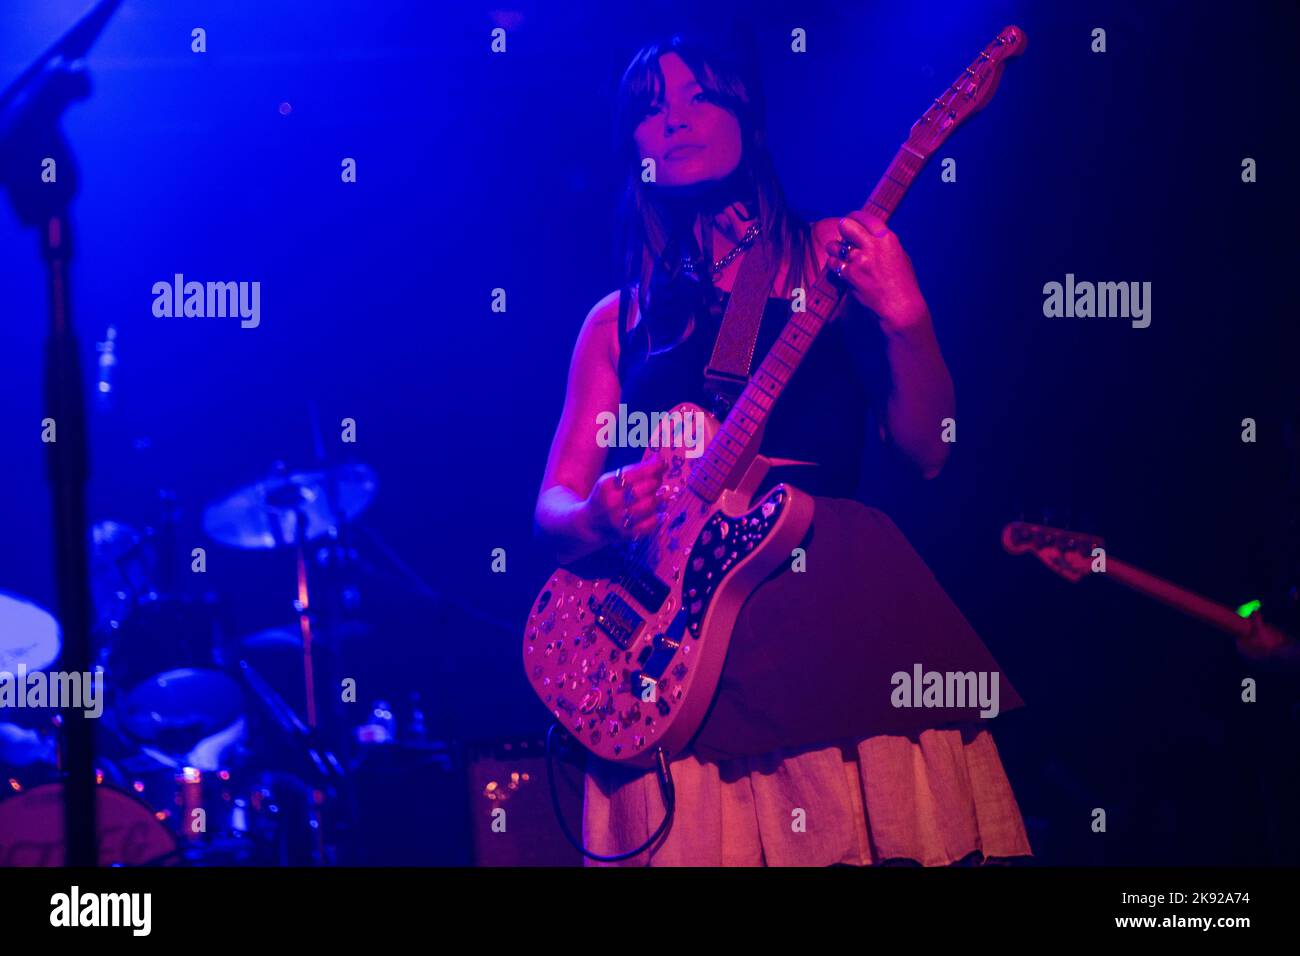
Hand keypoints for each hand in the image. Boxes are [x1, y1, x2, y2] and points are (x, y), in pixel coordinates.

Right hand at [585, 458, 667, 542]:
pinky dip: (659, 516)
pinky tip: (661, 510)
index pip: (635, 473)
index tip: (663, 463)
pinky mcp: (626, 534)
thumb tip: (660, 460)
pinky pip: (650, 523)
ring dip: (660, 497)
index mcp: (607, 485)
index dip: (653, 467)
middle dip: (656, 481)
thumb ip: (635, 470)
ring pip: (650, 505)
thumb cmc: (606, 496)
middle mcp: (611, 502)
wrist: (590, 524)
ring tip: (661, 493)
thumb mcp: (612, 479)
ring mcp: (619, 520)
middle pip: (644, 489)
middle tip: (658, 480)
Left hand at [824, 212, 929, 333]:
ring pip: (834, 245)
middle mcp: (873, 246)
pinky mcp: (850, 275)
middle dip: (842, 230)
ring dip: (835, 249)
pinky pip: (832, 263)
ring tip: (841, 255)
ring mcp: (860, 260)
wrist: (900, 306)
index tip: (850, 221)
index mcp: (887, 238)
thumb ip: (883, 242)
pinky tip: (841, 268)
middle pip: (845, 225)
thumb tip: (867, 232)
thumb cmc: (903, 282)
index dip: (854, 218)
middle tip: (844, 237)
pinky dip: (834, 265)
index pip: (864, 217)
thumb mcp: (899, 254)